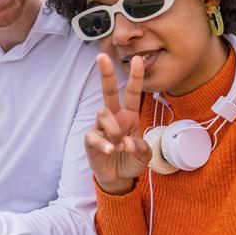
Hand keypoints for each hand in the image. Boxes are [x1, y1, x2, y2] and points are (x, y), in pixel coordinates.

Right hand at [85, 54, 150, 194]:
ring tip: (119, 146)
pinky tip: (111, 150)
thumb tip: (128, 142)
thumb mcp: (145, 155)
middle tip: (101, 57)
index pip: (133, 93)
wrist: (118, 177)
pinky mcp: (91, 140)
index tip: (138, 60)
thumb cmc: (131, 160)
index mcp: (129, 116)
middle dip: (106, 74)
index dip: (136, 77)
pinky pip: (94, 136)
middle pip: (108, 91)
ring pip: (103, 113)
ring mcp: (101, 127)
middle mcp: (114, 117)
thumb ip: (142, 147)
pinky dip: (104, 144)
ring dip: (114, 129)